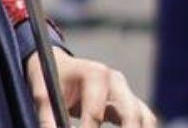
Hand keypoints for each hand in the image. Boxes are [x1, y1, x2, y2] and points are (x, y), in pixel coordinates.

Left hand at [26, 47, 155, 126]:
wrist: (61, 66)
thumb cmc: (50, 78)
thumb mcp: (43, 97)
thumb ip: (49, 120)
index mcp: (94, 73)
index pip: (95, 113)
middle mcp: (116, 80)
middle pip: (131, 114)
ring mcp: (126, 91)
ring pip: (144, 118)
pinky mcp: (131, 103)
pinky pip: (144, 120)